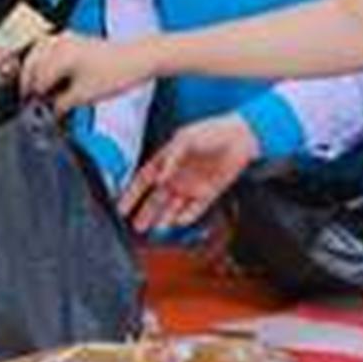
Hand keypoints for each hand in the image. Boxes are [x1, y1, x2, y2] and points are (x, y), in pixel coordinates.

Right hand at [22, 32, 153, 112]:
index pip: (35, 81)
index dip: (33, 99)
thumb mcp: (83, 96)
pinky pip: (49, 49)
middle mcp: (58, 42)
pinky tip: (50, 76)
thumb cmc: (118, 73)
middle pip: (31, 65)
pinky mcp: (73, 38)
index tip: (32, 111)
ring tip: (39, 91)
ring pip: (37, 55)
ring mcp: (65, 38)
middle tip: (32, 103)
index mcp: (58, 55)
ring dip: (35, 72)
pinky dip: (45, 63)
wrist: (139, 58)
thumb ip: (60, 105)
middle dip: (30, 84)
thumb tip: (49, 111)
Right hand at [121, 116, 257, 231]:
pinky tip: (178, 222)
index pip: (144, 180)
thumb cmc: (212, 132)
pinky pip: (193, 210)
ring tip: (154, 230)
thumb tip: (159, 177)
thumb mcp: (185, 139)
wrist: (240, 138)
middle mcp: (176, 175)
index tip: (121, 207)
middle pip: (156, 199)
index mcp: (167, 161)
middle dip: (145, 213)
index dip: (132, 194)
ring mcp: (191, 186)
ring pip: (172, 207)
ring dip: (163, 218)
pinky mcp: (207, 194)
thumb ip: (171, 158)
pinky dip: (185, 217)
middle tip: (135, 226)